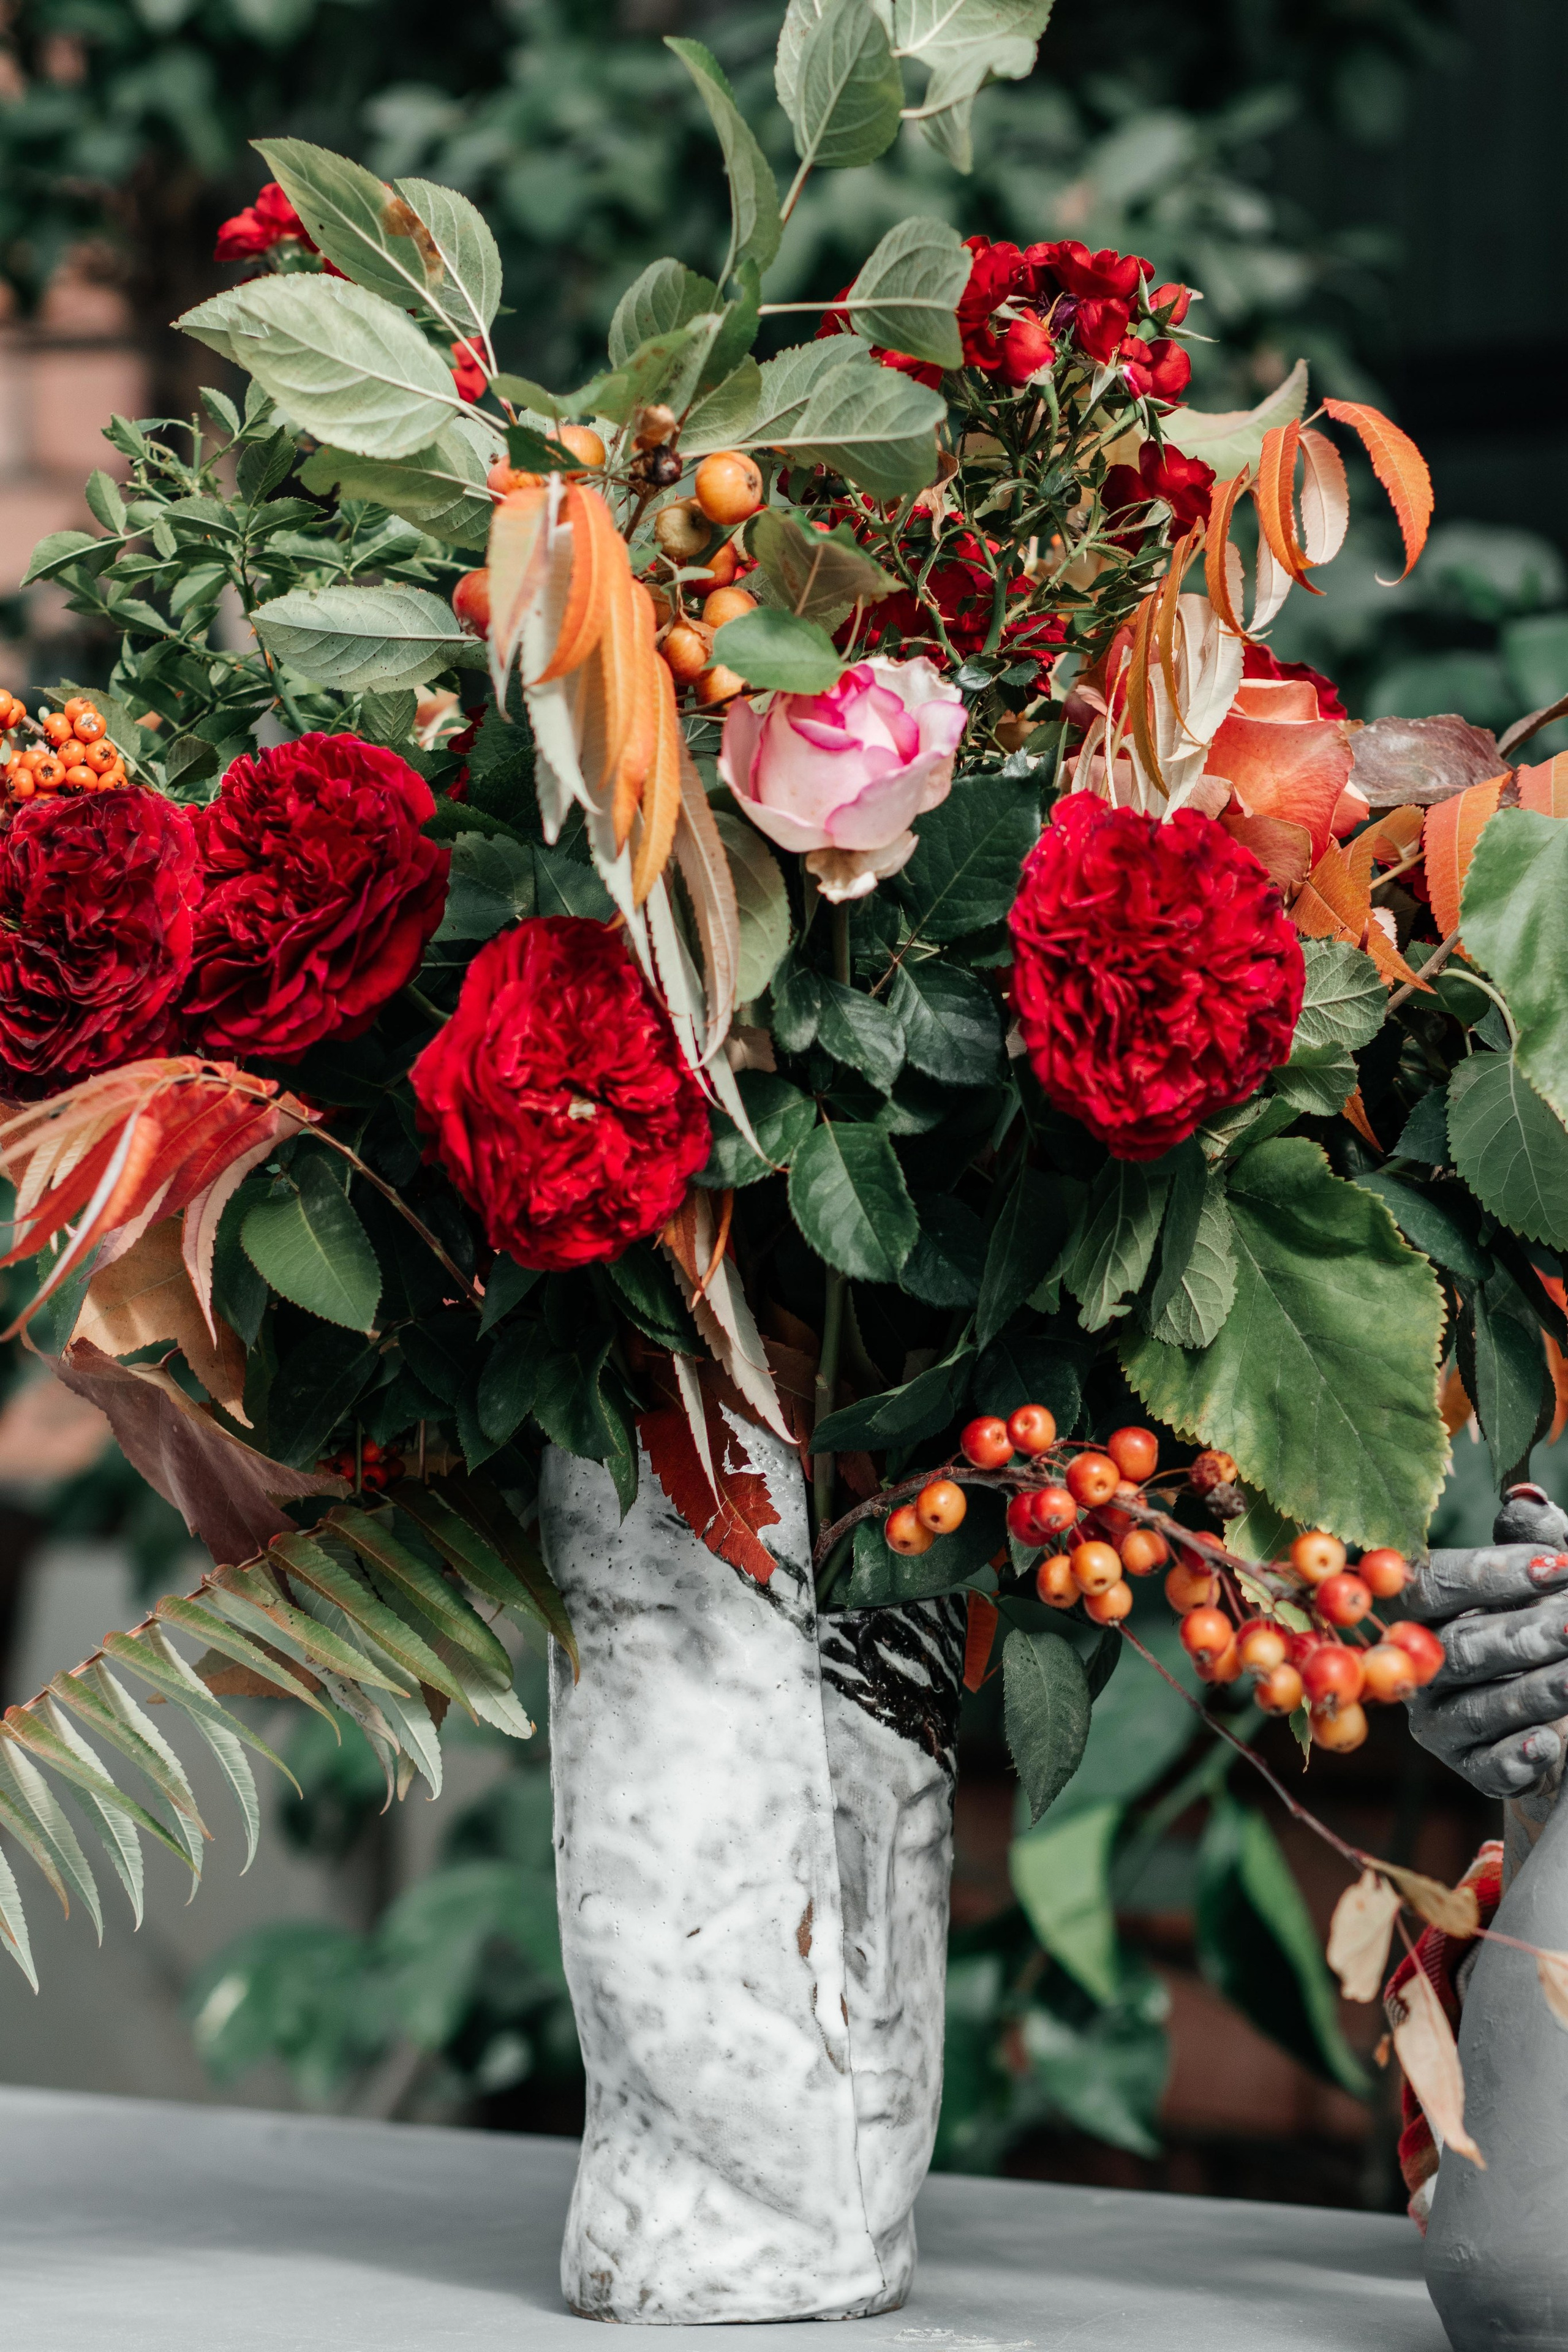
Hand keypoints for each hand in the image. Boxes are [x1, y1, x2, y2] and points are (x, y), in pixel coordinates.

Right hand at [1404, 1486, 1567, 1797]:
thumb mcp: (1552, 1578)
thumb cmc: (1550, 1622)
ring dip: (1536, 1690)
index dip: (1490, 1575)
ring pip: (1477, 1707)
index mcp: (1426, 1608)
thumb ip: (1540, 1539)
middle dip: (1524, 1635)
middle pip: (1458, 1649)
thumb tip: (1526, 1500)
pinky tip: (1552, 1741)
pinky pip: (1487, 1766)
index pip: (1434, 1585)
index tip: (1556, 1566)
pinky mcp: (1468, 1766)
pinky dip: (1519, 1756)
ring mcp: (1438, 1719)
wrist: (1566, 1708)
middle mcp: (1420, 1663)